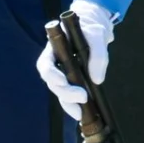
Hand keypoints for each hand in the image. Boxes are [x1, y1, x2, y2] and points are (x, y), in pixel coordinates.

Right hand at [36, 2, 114, 122]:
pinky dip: (74, 103)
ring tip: (81, 113)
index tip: (63, 81)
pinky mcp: (70, 81)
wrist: (94, 31)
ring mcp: (62, 73)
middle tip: (83, 98)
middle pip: (52, 82)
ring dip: (68, 103)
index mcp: (54, 48)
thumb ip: (98, 54)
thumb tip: (97, 80)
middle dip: (65, 93)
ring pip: (59, 91)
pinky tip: (82, 112)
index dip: (51, 74)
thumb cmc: (91, 29)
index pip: (45, 64)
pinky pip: (68, 94)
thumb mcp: (97, 35)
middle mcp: (54, 63)